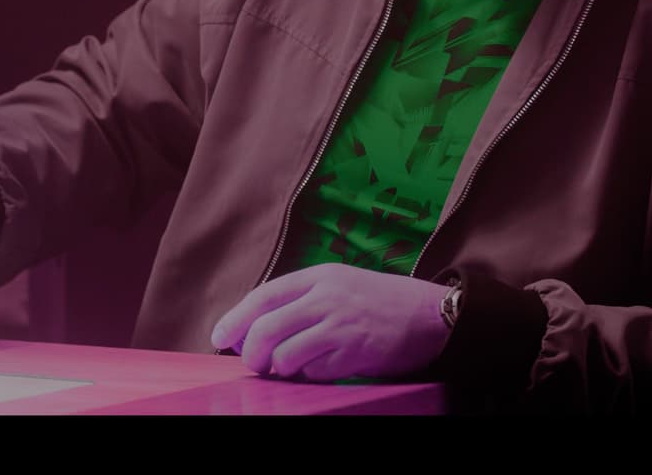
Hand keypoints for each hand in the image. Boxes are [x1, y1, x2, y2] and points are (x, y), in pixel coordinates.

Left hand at [209, 262, 450, 381]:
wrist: (432, 313)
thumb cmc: (379, 302)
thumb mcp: (339, 284)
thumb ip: (302, 300)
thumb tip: (255, 327)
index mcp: (319, 277)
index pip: (264, 296)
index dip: (236, 318)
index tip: (219, 336)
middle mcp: (327, 298)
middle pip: (267, 328)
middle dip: (251, 351)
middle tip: (252, 363)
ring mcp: (342, 326)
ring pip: (286, 354)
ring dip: (280, 367)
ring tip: (287, 367)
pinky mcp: (357, 353)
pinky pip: (316, 371)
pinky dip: (311, 375)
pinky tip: (322, 368)